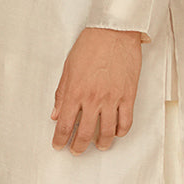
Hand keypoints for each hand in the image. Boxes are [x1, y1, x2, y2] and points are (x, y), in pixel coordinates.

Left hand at [51, 27, 142, 153]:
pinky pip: (126, 122)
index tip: (58, 145)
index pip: (64, 125)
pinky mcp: (128, 96)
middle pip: (84, 133)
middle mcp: (93, 99)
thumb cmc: (90, 45)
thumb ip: (62, 93)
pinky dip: (121, 131)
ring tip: (99, 146)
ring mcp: (112, 99)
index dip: (60, 139)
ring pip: (107, 132)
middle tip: (76, 150)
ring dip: (102, 143)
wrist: (114, 32)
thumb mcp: (68, 68)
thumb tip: (55, 114)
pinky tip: (117, 133)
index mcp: (75, 92)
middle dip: (78, 146)